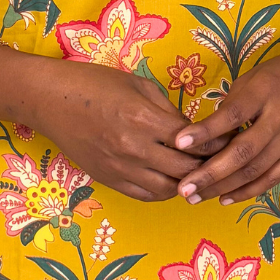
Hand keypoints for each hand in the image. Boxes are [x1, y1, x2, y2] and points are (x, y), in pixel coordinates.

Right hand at [13, 56, 221, 202]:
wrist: (51, 100)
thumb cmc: (95, 84)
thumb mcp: (139, 85)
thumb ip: (168, 110)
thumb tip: (193, 131)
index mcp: (144, 119)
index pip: (194, 141)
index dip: (216, 142)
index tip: (228, 140)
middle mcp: (134, 148)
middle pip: (186, 169)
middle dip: (208, 166)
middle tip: (221, 161)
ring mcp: (120, 167)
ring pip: (169, 190)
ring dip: (188, 184)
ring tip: (199, 175)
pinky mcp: (109, 179)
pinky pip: (145, 195)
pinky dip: (164, 192)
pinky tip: (173, 183)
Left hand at [170, 37, 279, 206]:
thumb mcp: (254, 78)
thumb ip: (232, 105)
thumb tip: (204, 136)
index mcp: (265, 91)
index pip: (233, 115)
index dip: (206, 131)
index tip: (179, 143)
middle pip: (243, 151)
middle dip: (210, 173)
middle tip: (183, 187)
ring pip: (255, 170)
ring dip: (223, 187)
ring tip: (195, 197)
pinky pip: (272, 178)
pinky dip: (247, 191)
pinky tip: (224, 198)